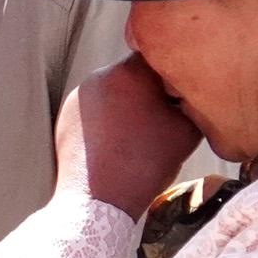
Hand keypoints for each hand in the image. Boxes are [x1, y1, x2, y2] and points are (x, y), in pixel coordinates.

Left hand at [56, 54, 203, 220]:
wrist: (98, 202)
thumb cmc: (144, 165)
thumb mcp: (186, 131)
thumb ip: (192, 100)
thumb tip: (191, 91)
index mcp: (128, 72)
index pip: (160, 55)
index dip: (176, 71)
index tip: (183, 90)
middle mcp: (98, 76)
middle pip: (135, 72)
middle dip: (151, 88)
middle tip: (166, 113)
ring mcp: (79, 96)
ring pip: (115, 89)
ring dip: (129, 102)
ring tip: (141, 131)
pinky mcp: (66, 116)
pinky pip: (97, 108)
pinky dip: (110, 118)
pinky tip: (120, 140)